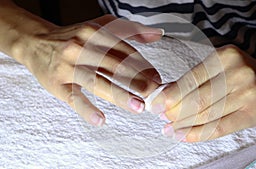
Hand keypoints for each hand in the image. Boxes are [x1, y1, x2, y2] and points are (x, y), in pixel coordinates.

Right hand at [15, 14, 162, 125]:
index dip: (142, 65)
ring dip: (119, 95)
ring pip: (97, 81)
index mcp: (94, 33)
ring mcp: (68, 66)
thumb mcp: (99, 26)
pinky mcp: (56, 83)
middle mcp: (81, 47)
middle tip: (154, 94)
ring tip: (137, 107)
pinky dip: (86, 109)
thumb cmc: (72, 37)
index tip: (157, 79)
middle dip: (137, 80)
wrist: (35, 43)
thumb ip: (129, 29)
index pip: (123, 50)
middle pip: (113, 65)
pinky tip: (100, 120)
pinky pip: (73, 97)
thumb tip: (157, 34)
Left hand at [151, 45, 255, 141]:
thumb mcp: (218, 66)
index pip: (192, 79)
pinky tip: (184, 136)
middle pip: (198, 98)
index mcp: (225, 56)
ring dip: (184, 125)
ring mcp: (248, 94)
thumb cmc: (239, 73)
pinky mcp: (253, 114)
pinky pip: (219, 128)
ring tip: (170, 129)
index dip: (171, 94)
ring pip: (207, 115)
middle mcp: (239, 73)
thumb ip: (194, 78)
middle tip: (162, 118)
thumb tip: (164, 93)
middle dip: (175, 111)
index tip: (156, 104)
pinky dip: (198, 134)